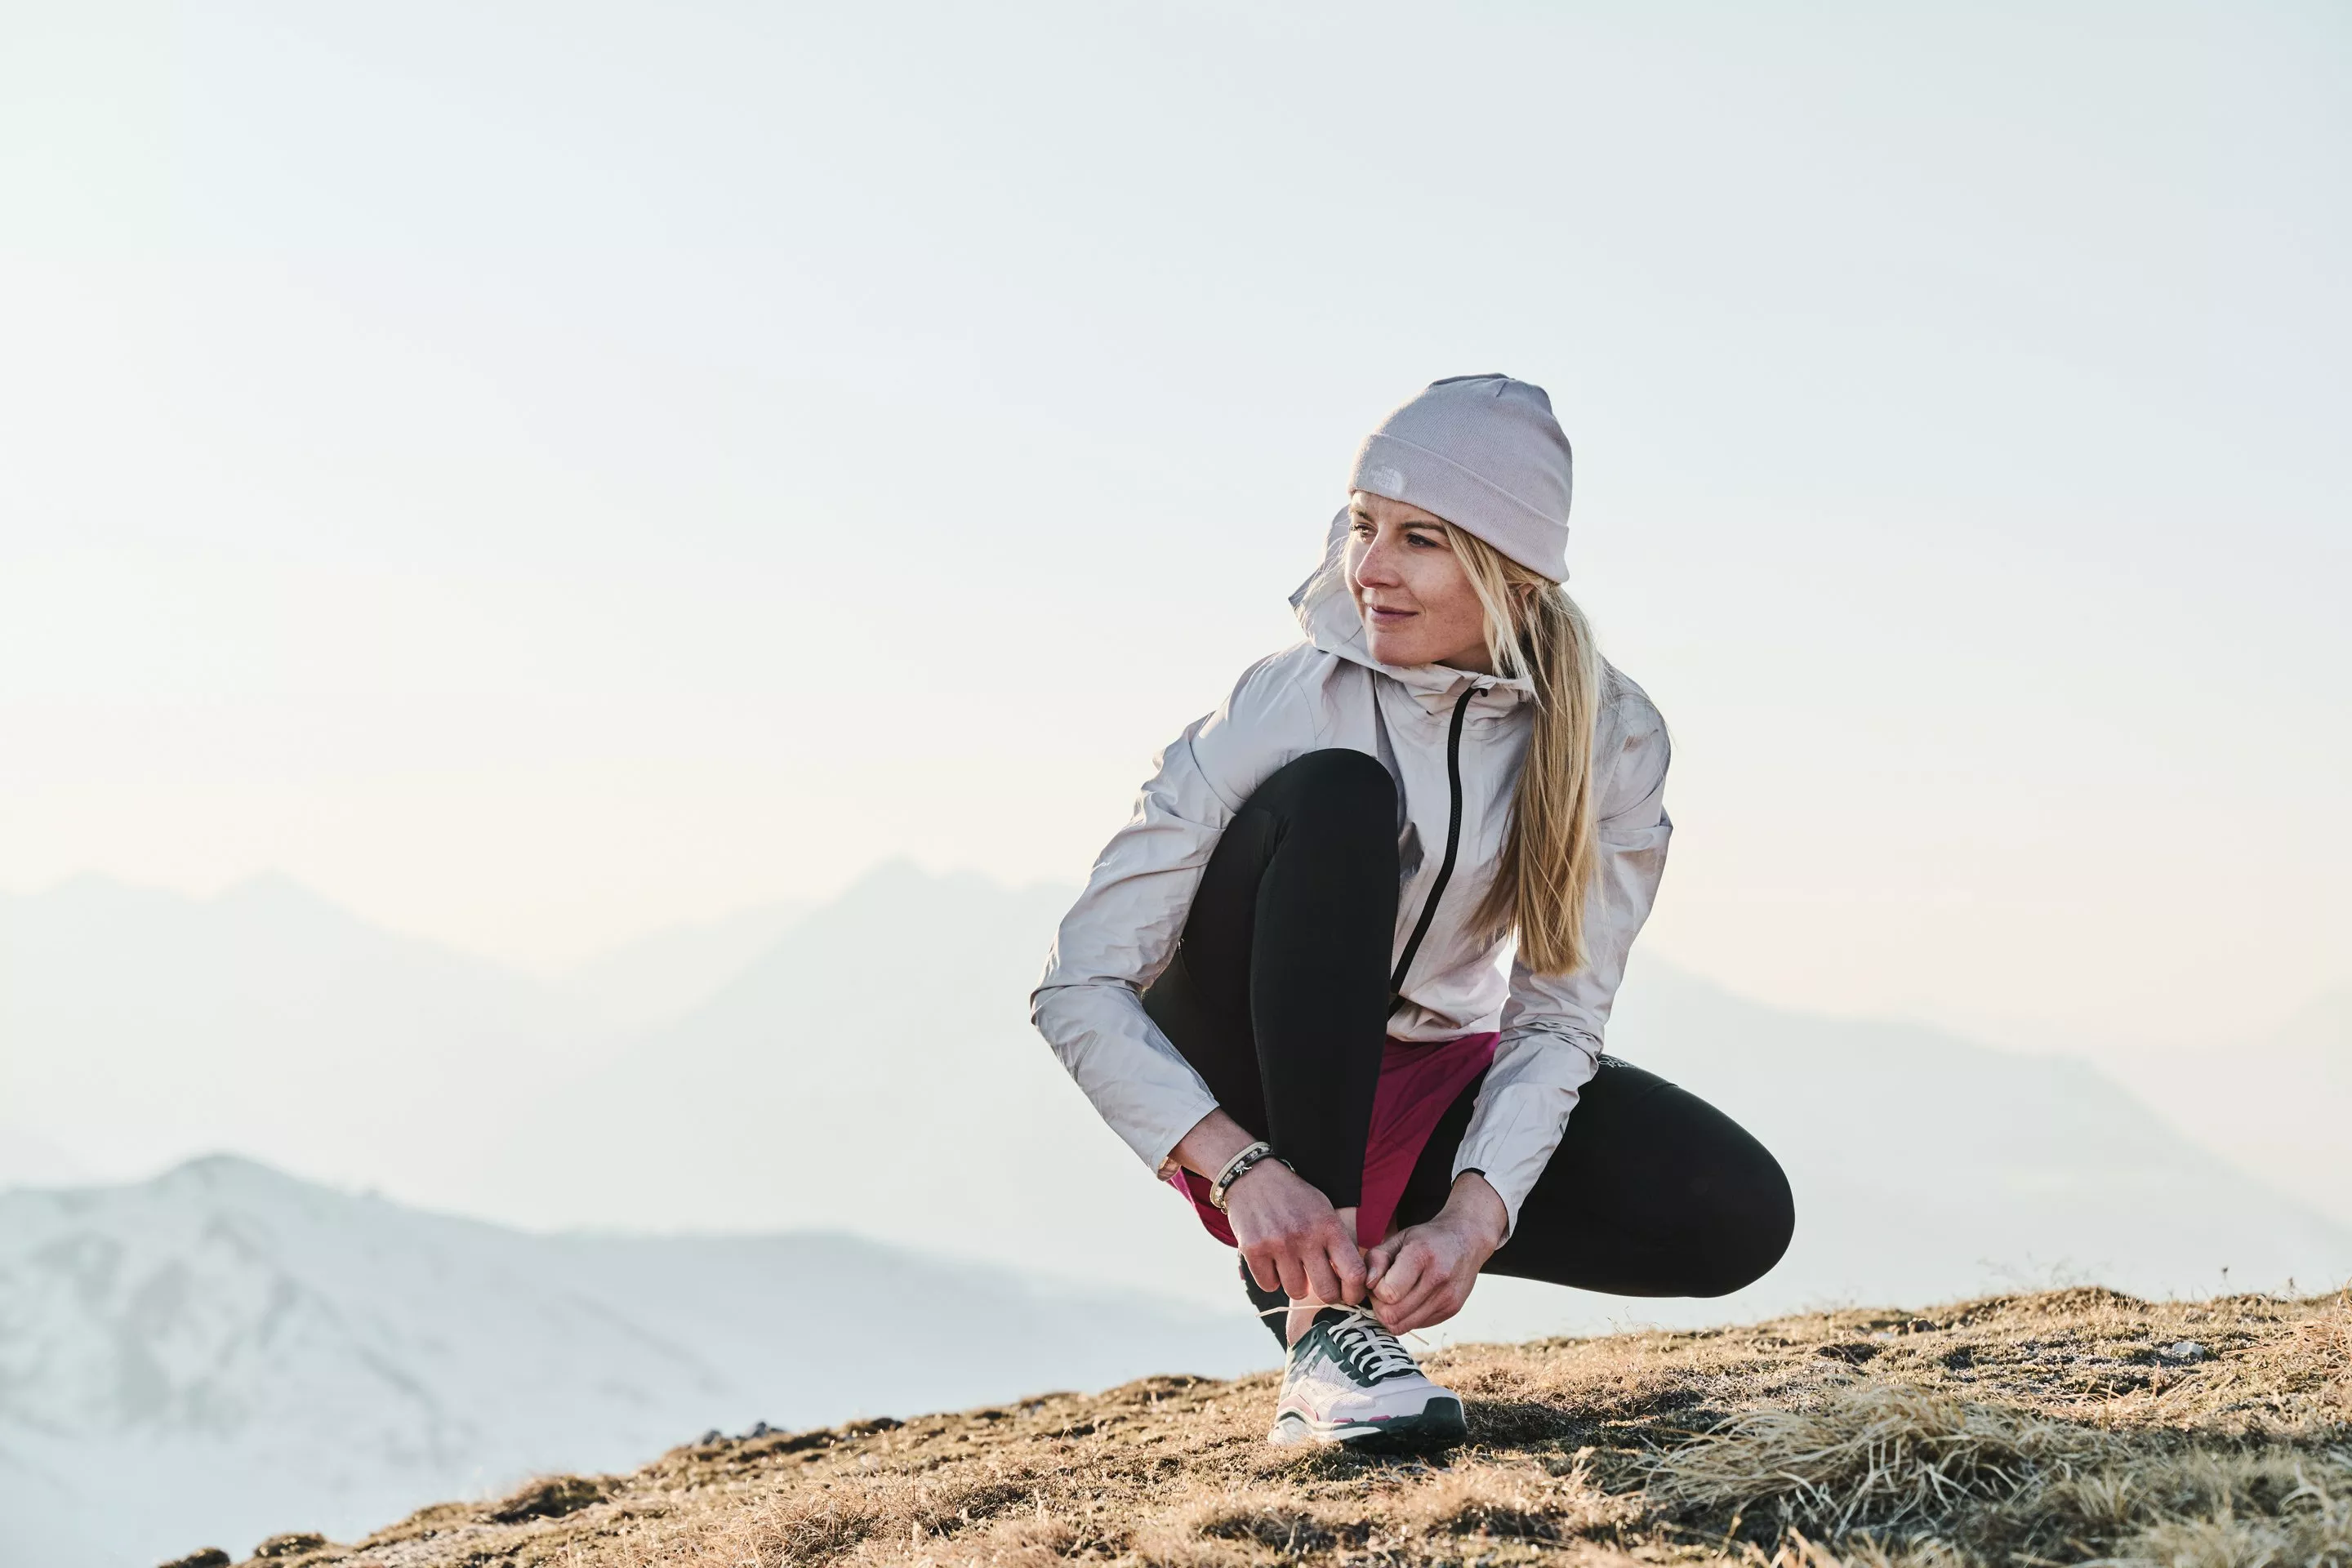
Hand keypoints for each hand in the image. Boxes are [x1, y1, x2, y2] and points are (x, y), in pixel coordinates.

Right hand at [1223, 1158, 1367, 1308]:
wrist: (1252, 1176)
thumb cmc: (1294, 1197)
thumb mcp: (1324, 1210)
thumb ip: (1338, 1242)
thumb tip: (1352, 1281)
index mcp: (1329, 1226)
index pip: (1354, 1273)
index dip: (1355, 1292)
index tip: (1349, 1295)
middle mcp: (1305, 1236)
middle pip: (1327, 1291)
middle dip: (1327, 1295)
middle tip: (1321, 1286)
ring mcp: (1278, 1244)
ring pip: (1296, 1291)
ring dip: (1296, 1284)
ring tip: (1291, 1265)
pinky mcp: (1253, 1250)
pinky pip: (1269, 1285)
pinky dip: (1271, 1279)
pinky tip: (1271, 1261)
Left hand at [1363, 1172, 1507, 1333]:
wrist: (1467, 1239)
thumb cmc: (1426, 1239)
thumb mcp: (1398, 1238)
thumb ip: (1376, 1258)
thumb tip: (1368, 1284)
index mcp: (1421, 1255)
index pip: (1388, 1293)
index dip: (1376, 1290)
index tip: (1379, 1279)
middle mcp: (1438, 1278)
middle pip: (1392, 1315)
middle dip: (1380, 1306)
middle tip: (1383, 1291)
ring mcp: (1448, 1298)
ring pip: (1403, 1326)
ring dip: (1392, 1314)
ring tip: (1396, 1296)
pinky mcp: (1452, 1310)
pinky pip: (1417, 1326)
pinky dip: (1408, 1317)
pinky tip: (1412, 1299)